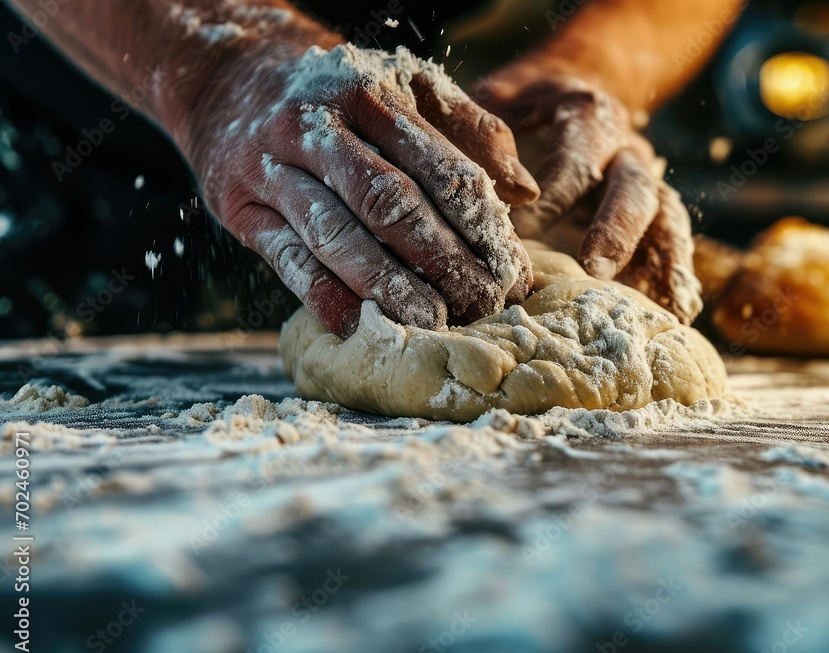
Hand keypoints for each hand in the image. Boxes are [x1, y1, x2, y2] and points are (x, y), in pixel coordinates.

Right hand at [180, 42, 538, 335]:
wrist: (231, 78)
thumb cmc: (341, 96)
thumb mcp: (406, 90)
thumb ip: (470, 132)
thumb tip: (526, 191)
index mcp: (368, 94)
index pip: (436, 165)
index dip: (478, 222)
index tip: (510, 266)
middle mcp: (314, 126)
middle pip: (388, 202)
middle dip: (441, 260)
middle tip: (481, 303)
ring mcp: (270, 168)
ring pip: (336, 235)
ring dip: (388, 285)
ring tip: (431, 322)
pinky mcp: (239, 209)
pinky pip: (286, 260)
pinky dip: (323, 297)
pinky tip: (359, 326)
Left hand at [482, 73, 702, 323]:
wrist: (557, 96)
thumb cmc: (516, 106)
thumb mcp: (496, 102)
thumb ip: (489, 136)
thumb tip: (502, 191)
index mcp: (588, 116)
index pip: (576, 161)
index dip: (553, 196)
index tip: (524, 231)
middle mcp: (625, 150)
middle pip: (633, 189)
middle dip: (617, 229)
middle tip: (595, 267)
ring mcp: (643, 183)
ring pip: (665, 218)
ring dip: (662, 260)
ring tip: (659, 303)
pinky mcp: (648, 214)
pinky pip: (669, 244)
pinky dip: (673, 276)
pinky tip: (674, 314)